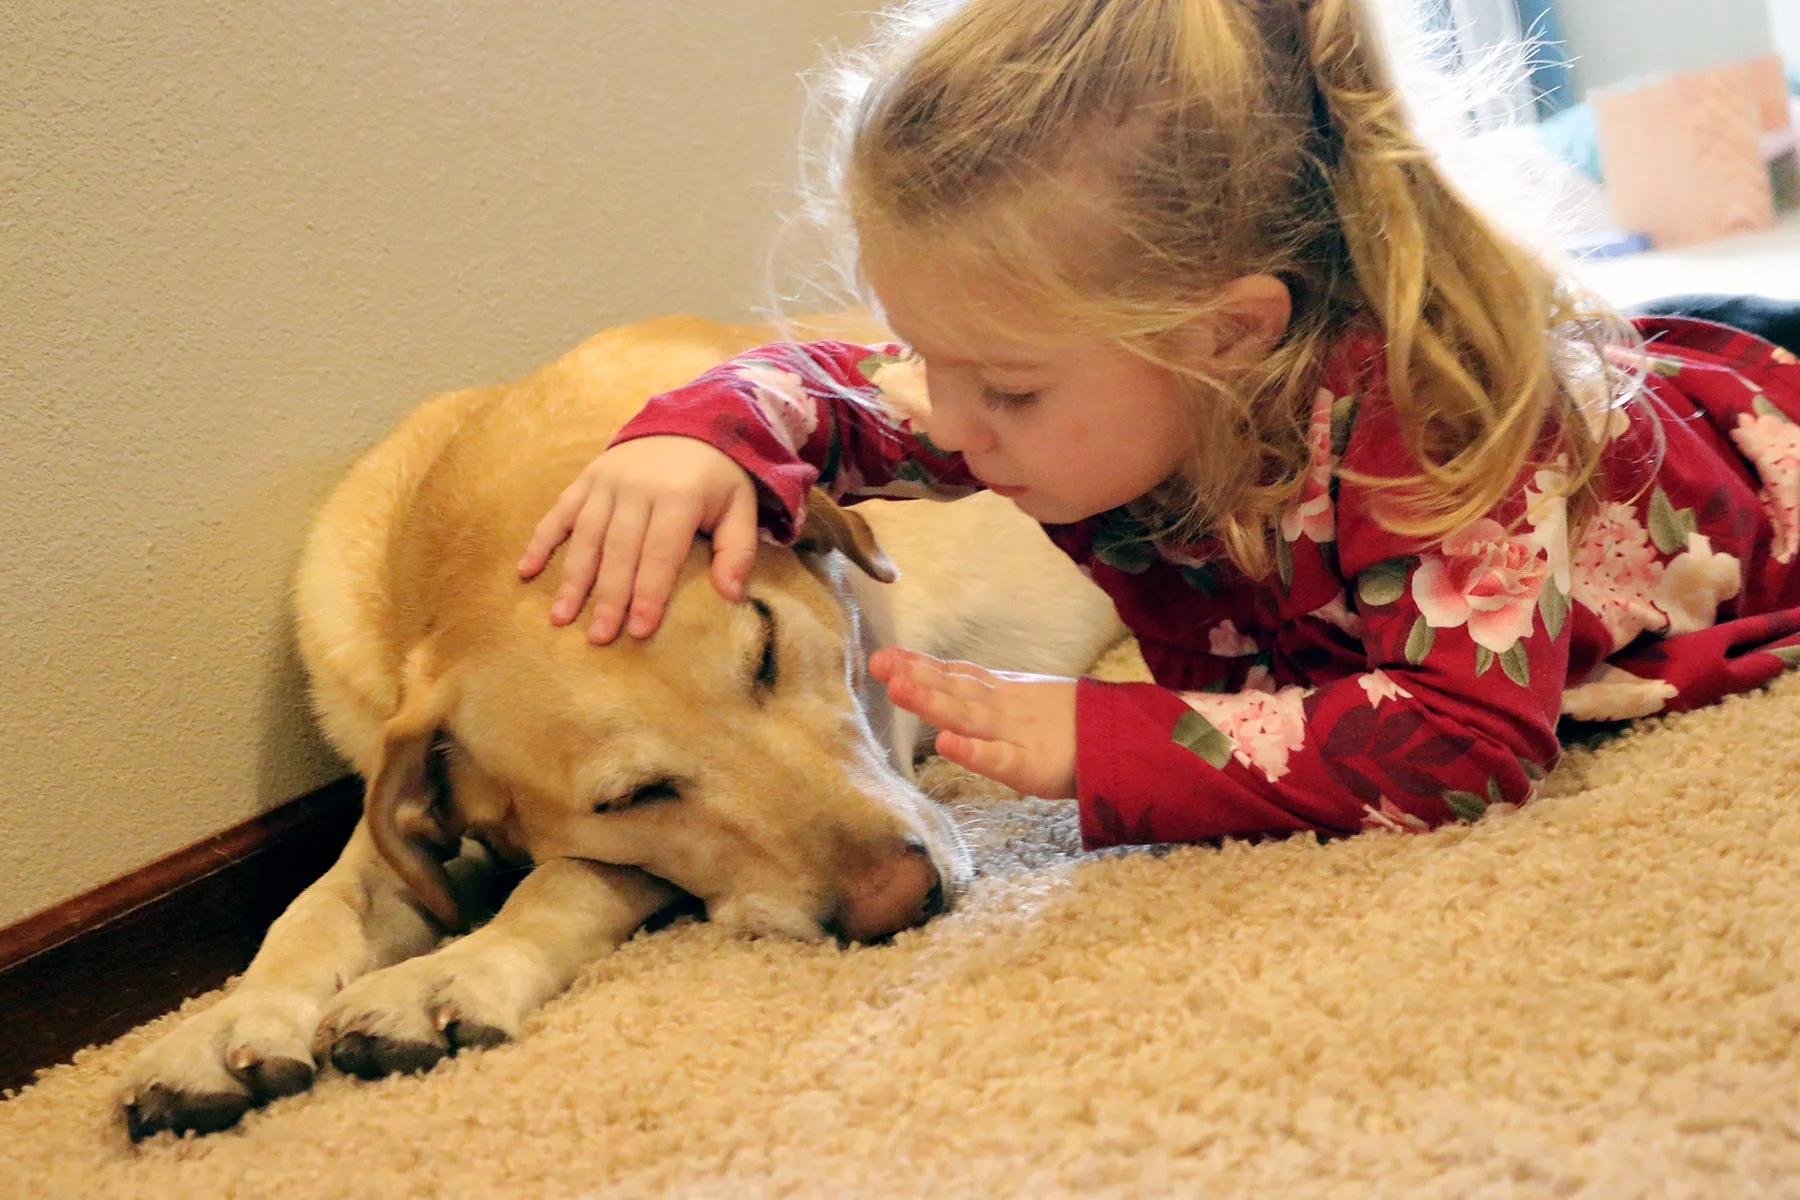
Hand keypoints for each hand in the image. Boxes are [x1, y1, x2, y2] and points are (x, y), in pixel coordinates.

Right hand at [517, 436, 757, 642]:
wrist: (688, 424)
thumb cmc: (716, 478)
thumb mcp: (741, 506)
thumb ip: (737, 550)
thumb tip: (732, 596)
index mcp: (678, 496)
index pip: (660, 553)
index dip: (649, 593)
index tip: (638, 630)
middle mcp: (637, 488)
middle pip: (619, 550)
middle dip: (608, 597)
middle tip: (598, 637)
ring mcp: (607, 482)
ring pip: (586, 536)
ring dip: (571, 578)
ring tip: (560, 617)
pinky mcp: (586, 479)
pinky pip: (559, 512)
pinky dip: (541, 540)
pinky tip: (526, 570)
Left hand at [869, 648, 1078, 798]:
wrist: (1131, 746)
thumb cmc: (1078, 732)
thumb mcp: (1030, 709)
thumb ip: (996, 700)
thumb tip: (955, 699)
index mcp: (1005, 695)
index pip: (958, 675)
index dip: (922, 665)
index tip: (887, 656)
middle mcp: (1005, 709)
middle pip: (956, 689)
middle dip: (916, 676)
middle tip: (879, 663)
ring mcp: (1018, 735)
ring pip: (969, 716)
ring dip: (933, 701)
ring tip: (898, 688)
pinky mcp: (1033, 766)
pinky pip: (998, 759)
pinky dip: (972, 751)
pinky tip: (945, 743)